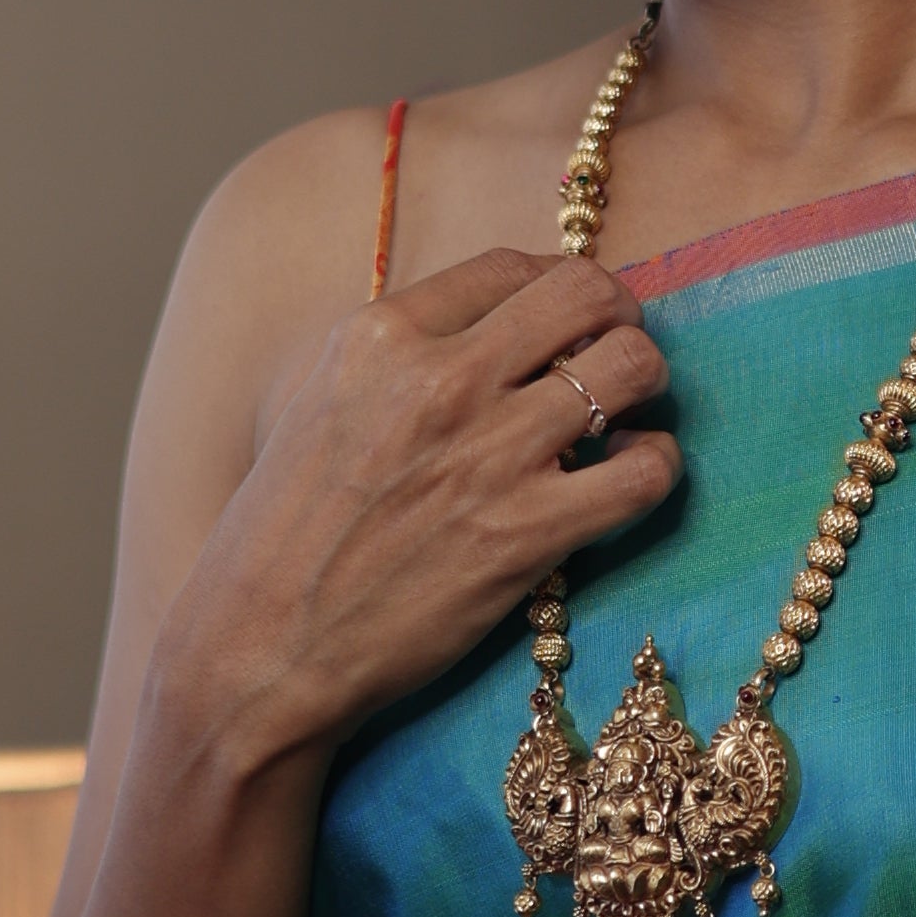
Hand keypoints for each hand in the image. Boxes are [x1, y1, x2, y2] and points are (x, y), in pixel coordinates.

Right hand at [164, 248, 681, 775]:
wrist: (259, 649)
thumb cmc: (279, 535)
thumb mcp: (313, 403)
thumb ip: (394, 357)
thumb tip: (481, 330)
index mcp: (381, 336)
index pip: (512, 267)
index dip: (558, 287)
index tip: (569, 320)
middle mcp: (441, 379)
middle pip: (586, 292)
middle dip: (619, 315)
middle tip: (617, 352)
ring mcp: (490, 454)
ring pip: (629, 367)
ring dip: (647, 385)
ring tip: (627, 417)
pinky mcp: (528, 533)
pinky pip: (643, 471)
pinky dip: (655, 465)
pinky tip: (630, 475)